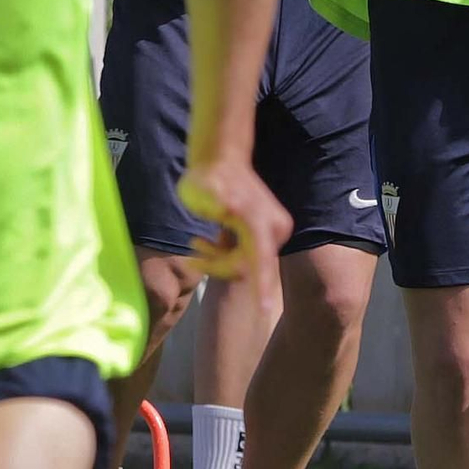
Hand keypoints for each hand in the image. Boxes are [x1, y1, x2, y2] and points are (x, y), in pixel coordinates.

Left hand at [177, 157, 290, 302]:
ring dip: (221, 258)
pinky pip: (250, 253)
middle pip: (249, 266)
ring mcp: (273, 230)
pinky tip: (210, 240)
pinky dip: (229, 251)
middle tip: (194, 252)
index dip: (262, 287)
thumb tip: (227, 210)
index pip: (261, 261)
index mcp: (258, 223)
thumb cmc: (206, 177)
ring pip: (249, 261)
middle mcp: (273, 228)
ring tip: (196, 242)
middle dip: (220, 265)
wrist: (219, 157)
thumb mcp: (203, 192)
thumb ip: (217, 203)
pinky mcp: (267, 230)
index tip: (265, 310)